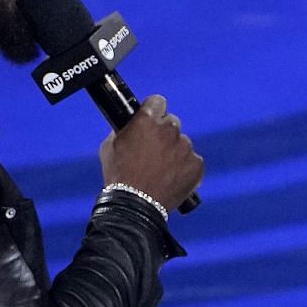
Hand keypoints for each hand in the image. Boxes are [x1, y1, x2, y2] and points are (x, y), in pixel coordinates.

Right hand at [100, 95, 204, 212]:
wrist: (136, 205)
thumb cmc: (119, 176)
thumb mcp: (110, 145)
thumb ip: (126, 130)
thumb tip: (133, 125)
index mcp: (147, 120)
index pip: (158, 101)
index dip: (154, 110)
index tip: (153, 119)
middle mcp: (169, 129)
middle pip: (172, 122)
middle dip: (164, 133)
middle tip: (154, 151)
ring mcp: (185, 147)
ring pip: (182, 144)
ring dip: (175, 152)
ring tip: (162, 171)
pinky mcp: (196, 164)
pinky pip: (193, 161)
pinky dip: (186, 168)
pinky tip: (173, 178)